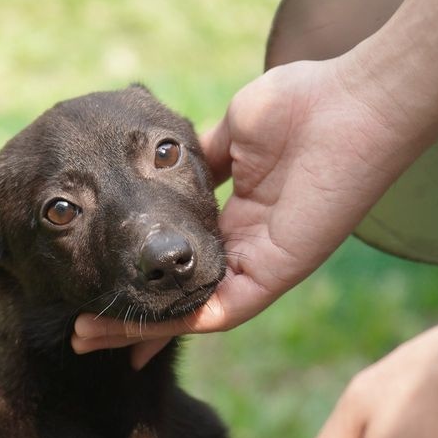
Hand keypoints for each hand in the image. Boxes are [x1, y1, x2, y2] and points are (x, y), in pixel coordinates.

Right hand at [73, 57, 422, 366]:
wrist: (357, 101)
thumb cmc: (307, 104)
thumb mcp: (231, 132)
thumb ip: (193, 163)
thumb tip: (152, 173)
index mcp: (239, 220)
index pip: (178, 267)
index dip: (138, 285)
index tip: (95, 295)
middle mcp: (247, 252)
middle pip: (176, 301)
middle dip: (127, 322)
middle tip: (80, 334)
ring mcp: (262, 268)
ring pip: (190, 316)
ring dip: (138, 331)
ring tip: (88, 336)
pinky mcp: (277, 275)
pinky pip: (220, 312)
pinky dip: (175, 325)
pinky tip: (133, 332)